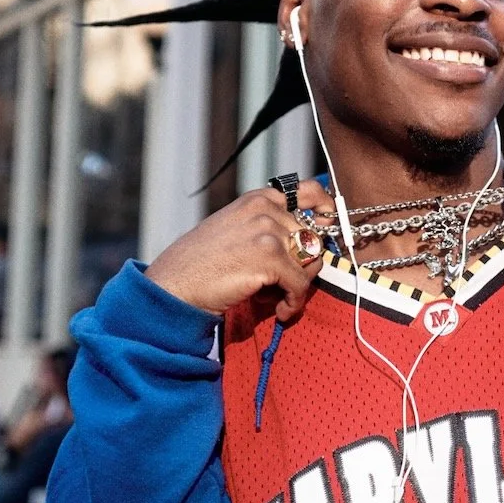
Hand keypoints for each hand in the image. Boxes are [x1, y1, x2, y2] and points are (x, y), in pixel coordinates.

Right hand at [146, 180, 331, 320]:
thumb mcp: (235, 228)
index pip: (308, 191)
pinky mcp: (270, 258)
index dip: (326, 208)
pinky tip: (277, 311)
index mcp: (258, 198)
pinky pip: (300, 285)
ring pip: (310, 263)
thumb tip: (308, 242)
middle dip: (303, 265)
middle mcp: (266, 209)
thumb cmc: (201, 263)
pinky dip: (293, 303)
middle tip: (281, 284)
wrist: (174, 284)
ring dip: (297, 287)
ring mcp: (268, 231)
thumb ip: (267, 226)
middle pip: (313, 238)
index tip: (329, 226)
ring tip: (275, 299)